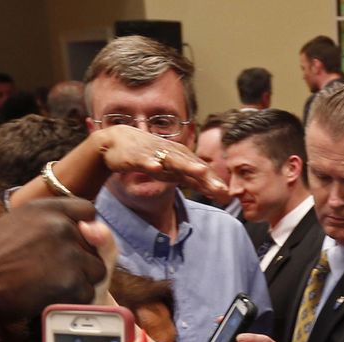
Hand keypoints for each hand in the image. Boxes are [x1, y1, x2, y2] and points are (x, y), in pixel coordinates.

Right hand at [0, 198, 107, 320]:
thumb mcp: (19, 221)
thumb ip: (52, 221)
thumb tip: (90, 227)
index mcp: (48, 208)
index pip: (88, 211)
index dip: (85, 227)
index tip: (74, 240)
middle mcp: (62, 227)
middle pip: (96, 244)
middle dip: (82, 257)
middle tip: (54, 269)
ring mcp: (69, 255)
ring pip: (97, 269)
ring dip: (81, 279)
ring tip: (52, 282)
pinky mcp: (72, 283)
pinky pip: (89, 291)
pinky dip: (74, 298)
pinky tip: (50, 295)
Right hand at [95, 126, 227, 201]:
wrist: (116, 142)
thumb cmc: (151, 157)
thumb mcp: (175, 172)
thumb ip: (194, 181)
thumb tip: (218, 193)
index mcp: (182, 159)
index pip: (201, 172)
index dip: (214, 184)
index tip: (227, 197)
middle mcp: (171, 154)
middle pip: (192, 166)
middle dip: (207, 177)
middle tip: (222, 189)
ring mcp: (154, 153)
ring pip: (172, 160)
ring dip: (186, 165)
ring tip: (201, 172)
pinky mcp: (135, 155)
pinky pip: (143, 159)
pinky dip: (150, 162)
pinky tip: (156, 167)